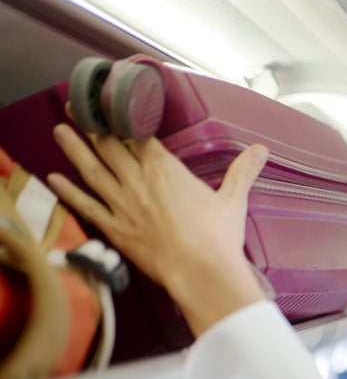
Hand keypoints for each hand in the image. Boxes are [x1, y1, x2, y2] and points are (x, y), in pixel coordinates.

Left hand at [48, 122, 268, 335]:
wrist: (200, 271)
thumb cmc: (217, 238)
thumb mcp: (233, 200)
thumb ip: (243, 171)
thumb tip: (261, 150)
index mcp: (166, 170)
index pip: (139, 137)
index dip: (123, 120)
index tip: (112, 107)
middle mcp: (139, 181)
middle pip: (110, 146)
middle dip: (93, 125)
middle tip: (77, 106)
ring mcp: (123, 204)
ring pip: (92, 169)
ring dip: (74, 148)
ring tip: (60, 129)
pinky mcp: (115, 228)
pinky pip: (86, 205)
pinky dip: (68, 191)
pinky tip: (53, 179)